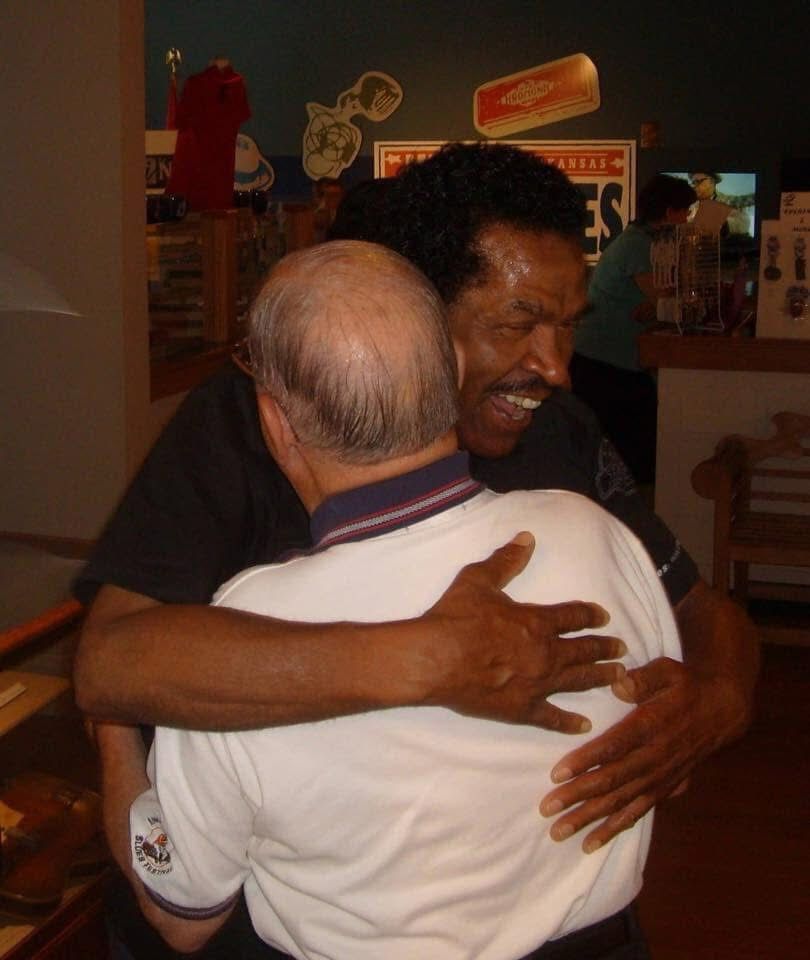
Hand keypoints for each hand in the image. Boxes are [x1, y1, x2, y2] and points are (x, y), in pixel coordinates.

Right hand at [424, 532, 626, 732]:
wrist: (435, 658)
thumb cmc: (456, 617)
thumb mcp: (479, 579)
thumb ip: (506, 560)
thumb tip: (527, 538)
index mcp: (537, 621)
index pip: (573, 617)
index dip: (590, 615)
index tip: (603, 616)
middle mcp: (546, 654)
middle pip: (584, 650)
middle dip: (605, 648)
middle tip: (622, 648)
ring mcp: (537, 684)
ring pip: (578, 681)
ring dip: (600, 677)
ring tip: (619, 677)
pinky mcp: (522, 709)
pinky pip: (552, 717)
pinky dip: (570, 722)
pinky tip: (585, 724)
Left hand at [539, 656, 723, 851]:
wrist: (721, 710)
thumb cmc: (685, 685)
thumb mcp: (667, 670)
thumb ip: (643, 678)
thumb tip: (619, 684)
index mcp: (650, 726)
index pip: (613, 747)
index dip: (585, 761)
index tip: (557, 774)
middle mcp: (653, 757)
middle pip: (611, 781)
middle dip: (577, 797)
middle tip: (546, 809)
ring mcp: (658, 777)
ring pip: (619, 803)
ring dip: (589, 819)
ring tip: (559, 832)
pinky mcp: (663, 789)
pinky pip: (636, 813)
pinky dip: (613, 829)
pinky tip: (591, 844)